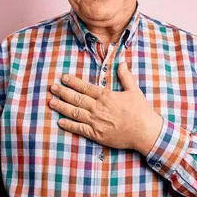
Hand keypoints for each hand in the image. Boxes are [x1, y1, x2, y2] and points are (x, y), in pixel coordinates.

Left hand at [48, 62, 162, 154]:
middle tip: (52, 88)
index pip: (85, 87)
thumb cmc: (141, 111)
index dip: (73, 82)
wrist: (145, 131)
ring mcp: (96, 121)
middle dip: (63, 92)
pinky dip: (69, 125)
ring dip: (62, 106)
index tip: (63, 77)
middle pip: (76, 98)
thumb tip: (122, 62)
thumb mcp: (134, 90)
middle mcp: (98, 107)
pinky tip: (60, 122)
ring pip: (74, 112)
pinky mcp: (97, 134)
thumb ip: (125, 76)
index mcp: (106, 96)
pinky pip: (79, 129)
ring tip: (51, 102)